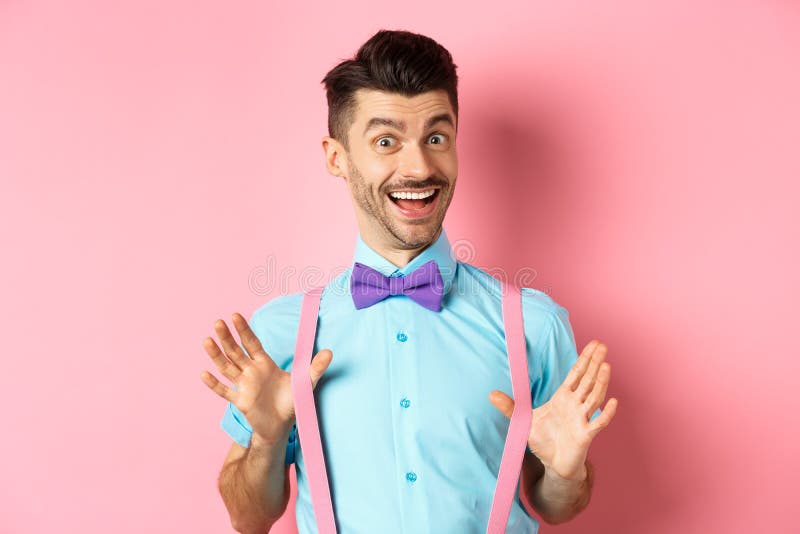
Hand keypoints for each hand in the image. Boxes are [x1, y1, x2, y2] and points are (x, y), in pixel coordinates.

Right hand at [200, 312, 332, 442]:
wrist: (282, 425)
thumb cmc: (292, 401)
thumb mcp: (306, 382)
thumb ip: (316, 367)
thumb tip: (330, 352)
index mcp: (264, 363)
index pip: (252, 343)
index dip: (244, 330)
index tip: (235, 315)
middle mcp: (251, 372)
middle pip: (235, 352)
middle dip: (227, 338)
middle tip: (217, 322)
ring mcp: (244, 386)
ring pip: (227, 367)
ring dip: (216, 356)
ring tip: (207, 341)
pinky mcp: (240, 401)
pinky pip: (225, 391)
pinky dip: (214, 384)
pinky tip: (203, 374)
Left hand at [489, 339, 617, 480]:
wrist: (554, 464)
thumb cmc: (543, 441)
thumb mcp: (524, 421)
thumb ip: (509, 407)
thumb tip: (490, 394)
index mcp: (563, 398)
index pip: (576, 374)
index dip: (584, 359)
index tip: (593, 344)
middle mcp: (575, 405)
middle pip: (587, 380)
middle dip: (594, 363)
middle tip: (603, 346)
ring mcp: (582, 419)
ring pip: (594, 397)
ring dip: (601, 382)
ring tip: (606, 366)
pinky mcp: (586, 435)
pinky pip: (598, 423)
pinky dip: (606, 413)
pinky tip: (613, 402)